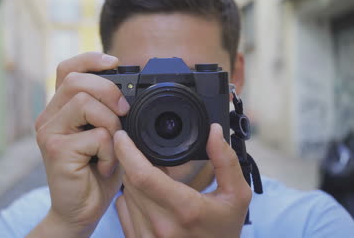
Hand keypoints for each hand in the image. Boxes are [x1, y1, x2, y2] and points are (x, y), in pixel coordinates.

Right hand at [29, 52, 128, 237]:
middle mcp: (48, 117)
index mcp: (60, 110)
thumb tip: (128, 91)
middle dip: (109, 91)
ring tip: (112, 147)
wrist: (81, 211)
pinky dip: (110, 151)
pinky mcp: (56, 150)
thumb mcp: (105, 135)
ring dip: (111, 124)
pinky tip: (105, 166)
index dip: (90, 59)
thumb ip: (107, 112)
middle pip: (76, 80)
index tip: (116, 62)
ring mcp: (49, 132)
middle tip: (125, 112)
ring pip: (85, 103)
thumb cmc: (95, 173)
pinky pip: (96, 135)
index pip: (67, 69)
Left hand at [114, 124, 251, 237]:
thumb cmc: (224, 231)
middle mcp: (161, 225)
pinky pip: (122, 210)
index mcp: (185, 209)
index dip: (127, 151)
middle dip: (134, 162)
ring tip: (155, 179)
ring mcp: (147, 237)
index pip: (142, 175)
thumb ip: (225, 162)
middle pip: (131, 180)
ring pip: (126, 193)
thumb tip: (214, 131)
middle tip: (149, 157)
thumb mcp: (236, 196)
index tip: (122, 135)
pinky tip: (149, 198)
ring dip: (134, 180)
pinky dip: (131, 197)